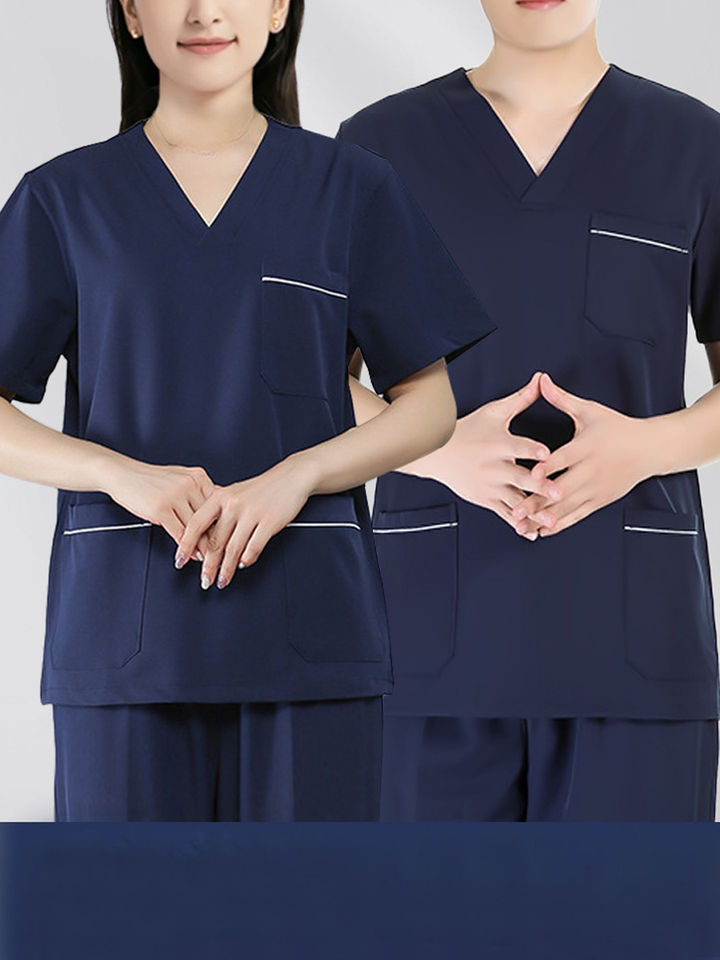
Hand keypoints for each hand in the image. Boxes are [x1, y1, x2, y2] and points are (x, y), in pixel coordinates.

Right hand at [103, 460, 216, 560]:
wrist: (122, 474)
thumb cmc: (151, 479)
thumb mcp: (180, 478)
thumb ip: (198, 491)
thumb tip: (218, 510)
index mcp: (198, 476)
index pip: (218, 504)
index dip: (225, 524)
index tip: (230, 539)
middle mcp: (190, 484)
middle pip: (210, 517)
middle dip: (217, 539)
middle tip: (223, 555)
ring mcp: (175, 496)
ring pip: (196, 528)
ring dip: (203, 547)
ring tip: (209, 561)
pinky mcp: (161, 509)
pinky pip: (179, 533)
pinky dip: (186, 547)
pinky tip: (190, 556)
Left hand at [173, 454, 317, 589]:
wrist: (291, 477)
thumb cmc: (262, 487)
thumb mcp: (234, 493)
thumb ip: (218, 512)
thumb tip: (203, 538)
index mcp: (220, 496)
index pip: (196, 524)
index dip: (186, 545)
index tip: (180, 561)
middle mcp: (233, 504)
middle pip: (215, 541)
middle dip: (208, 566)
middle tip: (204, 581)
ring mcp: (252, 513)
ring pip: (233, 549)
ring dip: (226, 569)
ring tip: (222, 581)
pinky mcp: (269, 522)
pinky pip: (254, 547)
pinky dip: (247, 560)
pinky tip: (242, 565)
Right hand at [398, 370, 561, 538]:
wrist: (437, 452)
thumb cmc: (470, 430)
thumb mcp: (494, 412)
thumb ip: (521, 399)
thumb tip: (541, 379)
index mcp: (498, 444)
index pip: (517, 446)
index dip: (532, 450)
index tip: (547, 455)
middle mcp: (494, 467)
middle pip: (519, 477)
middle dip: (539, 486)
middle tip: (559, 491)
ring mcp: (490, 486)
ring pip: (515, 501)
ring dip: (534, 511)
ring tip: (552, 520)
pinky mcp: (486, 499)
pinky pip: (505, 514)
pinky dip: (519, 523)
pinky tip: (535, 532)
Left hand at [512, 372, 653, 536]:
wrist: (650, 448)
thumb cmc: (617, 428)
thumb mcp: (590, 411)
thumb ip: (562, 399)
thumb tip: (541, 380)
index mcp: (587, 447)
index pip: (565, 458)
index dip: (548, 467)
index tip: (531, 475)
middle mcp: (592, 470)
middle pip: (562, 488)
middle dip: (538, 500)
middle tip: (516, 509)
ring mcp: (596, 488)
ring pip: (568, 506)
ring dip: (545, 516)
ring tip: (523, 525)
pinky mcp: (600, 500)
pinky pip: (578, 515)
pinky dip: (560, 523)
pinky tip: (542, 530)